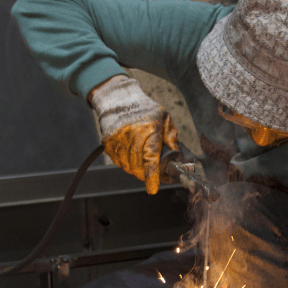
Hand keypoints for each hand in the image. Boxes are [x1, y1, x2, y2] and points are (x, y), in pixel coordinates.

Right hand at [88, 75, 178, 193]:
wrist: (119, 99)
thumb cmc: (146, 109)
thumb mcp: (165, 119)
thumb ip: (172, 140)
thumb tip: (179, 160)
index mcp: (150, 130)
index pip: (150, 158)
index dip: (152, 176)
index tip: (153, 188)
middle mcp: (132, 136)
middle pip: (139, 167)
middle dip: (147, 174)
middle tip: (153, 172)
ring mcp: (118, 140)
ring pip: (128, 167)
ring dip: (136, 169)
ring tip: (141, 158)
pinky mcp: (108, 143)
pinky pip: (118, 162)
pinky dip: (126, 162)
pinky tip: (130, 152)